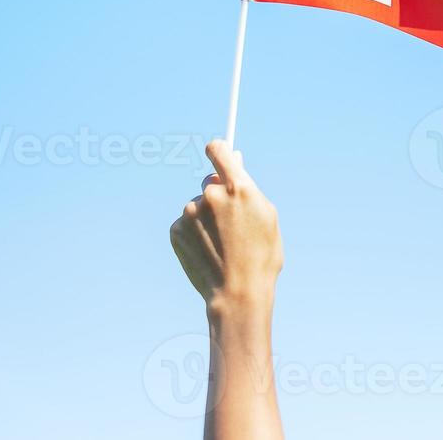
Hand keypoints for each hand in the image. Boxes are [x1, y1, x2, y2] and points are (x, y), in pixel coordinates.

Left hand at [170, 140, 283, 316]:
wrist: (238, 294)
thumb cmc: (261, 256)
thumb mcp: (267, 216)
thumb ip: (249, 187)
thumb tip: (235, 161)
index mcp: (238, 188)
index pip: (219, 150)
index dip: (218, 150)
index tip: (218, 152)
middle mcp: (211, 195)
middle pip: (209, 181)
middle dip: (217, 194)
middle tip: (230, 220)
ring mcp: (190, 213)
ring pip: (198, 206)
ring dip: (206, 218)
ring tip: (221, 244)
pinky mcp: (176, 230)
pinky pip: (186, 223)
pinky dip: (194, 233)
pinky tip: (208, 251)